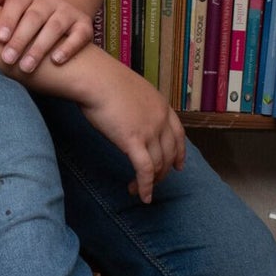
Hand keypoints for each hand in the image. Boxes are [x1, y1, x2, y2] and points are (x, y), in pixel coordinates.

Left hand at [0, 0, 95, 72]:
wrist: (58, 19)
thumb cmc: (22, 19)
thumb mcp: (8, 8)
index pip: (17, 2)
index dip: (8, 19)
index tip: (0, 38)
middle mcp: (49, 0)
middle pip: (34, 17)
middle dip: (20, 39)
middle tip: (8, 59)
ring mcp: (67, 12)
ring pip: (55, 27)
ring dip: (40, 47)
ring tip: (26, 67)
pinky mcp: (84, 25)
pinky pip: (79, 35)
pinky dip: (69, 47)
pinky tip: (56, 60)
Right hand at [74, 51, 186, 203]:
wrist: (95, 78)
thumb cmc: (104, 81)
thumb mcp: (130, 93)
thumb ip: (137, 108)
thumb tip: (131, 121)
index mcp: (161, 105)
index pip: (178, 134)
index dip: (180, 152)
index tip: (179, 166)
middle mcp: (160, 119)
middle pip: (169, 153)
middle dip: (162, 172)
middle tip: (153, 183)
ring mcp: (149, 130)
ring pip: (158, 164)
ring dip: (150, 182)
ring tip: (136, 190)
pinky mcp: (134, 141)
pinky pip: (144, 170)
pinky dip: (145, 186)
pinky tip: (142, 197)